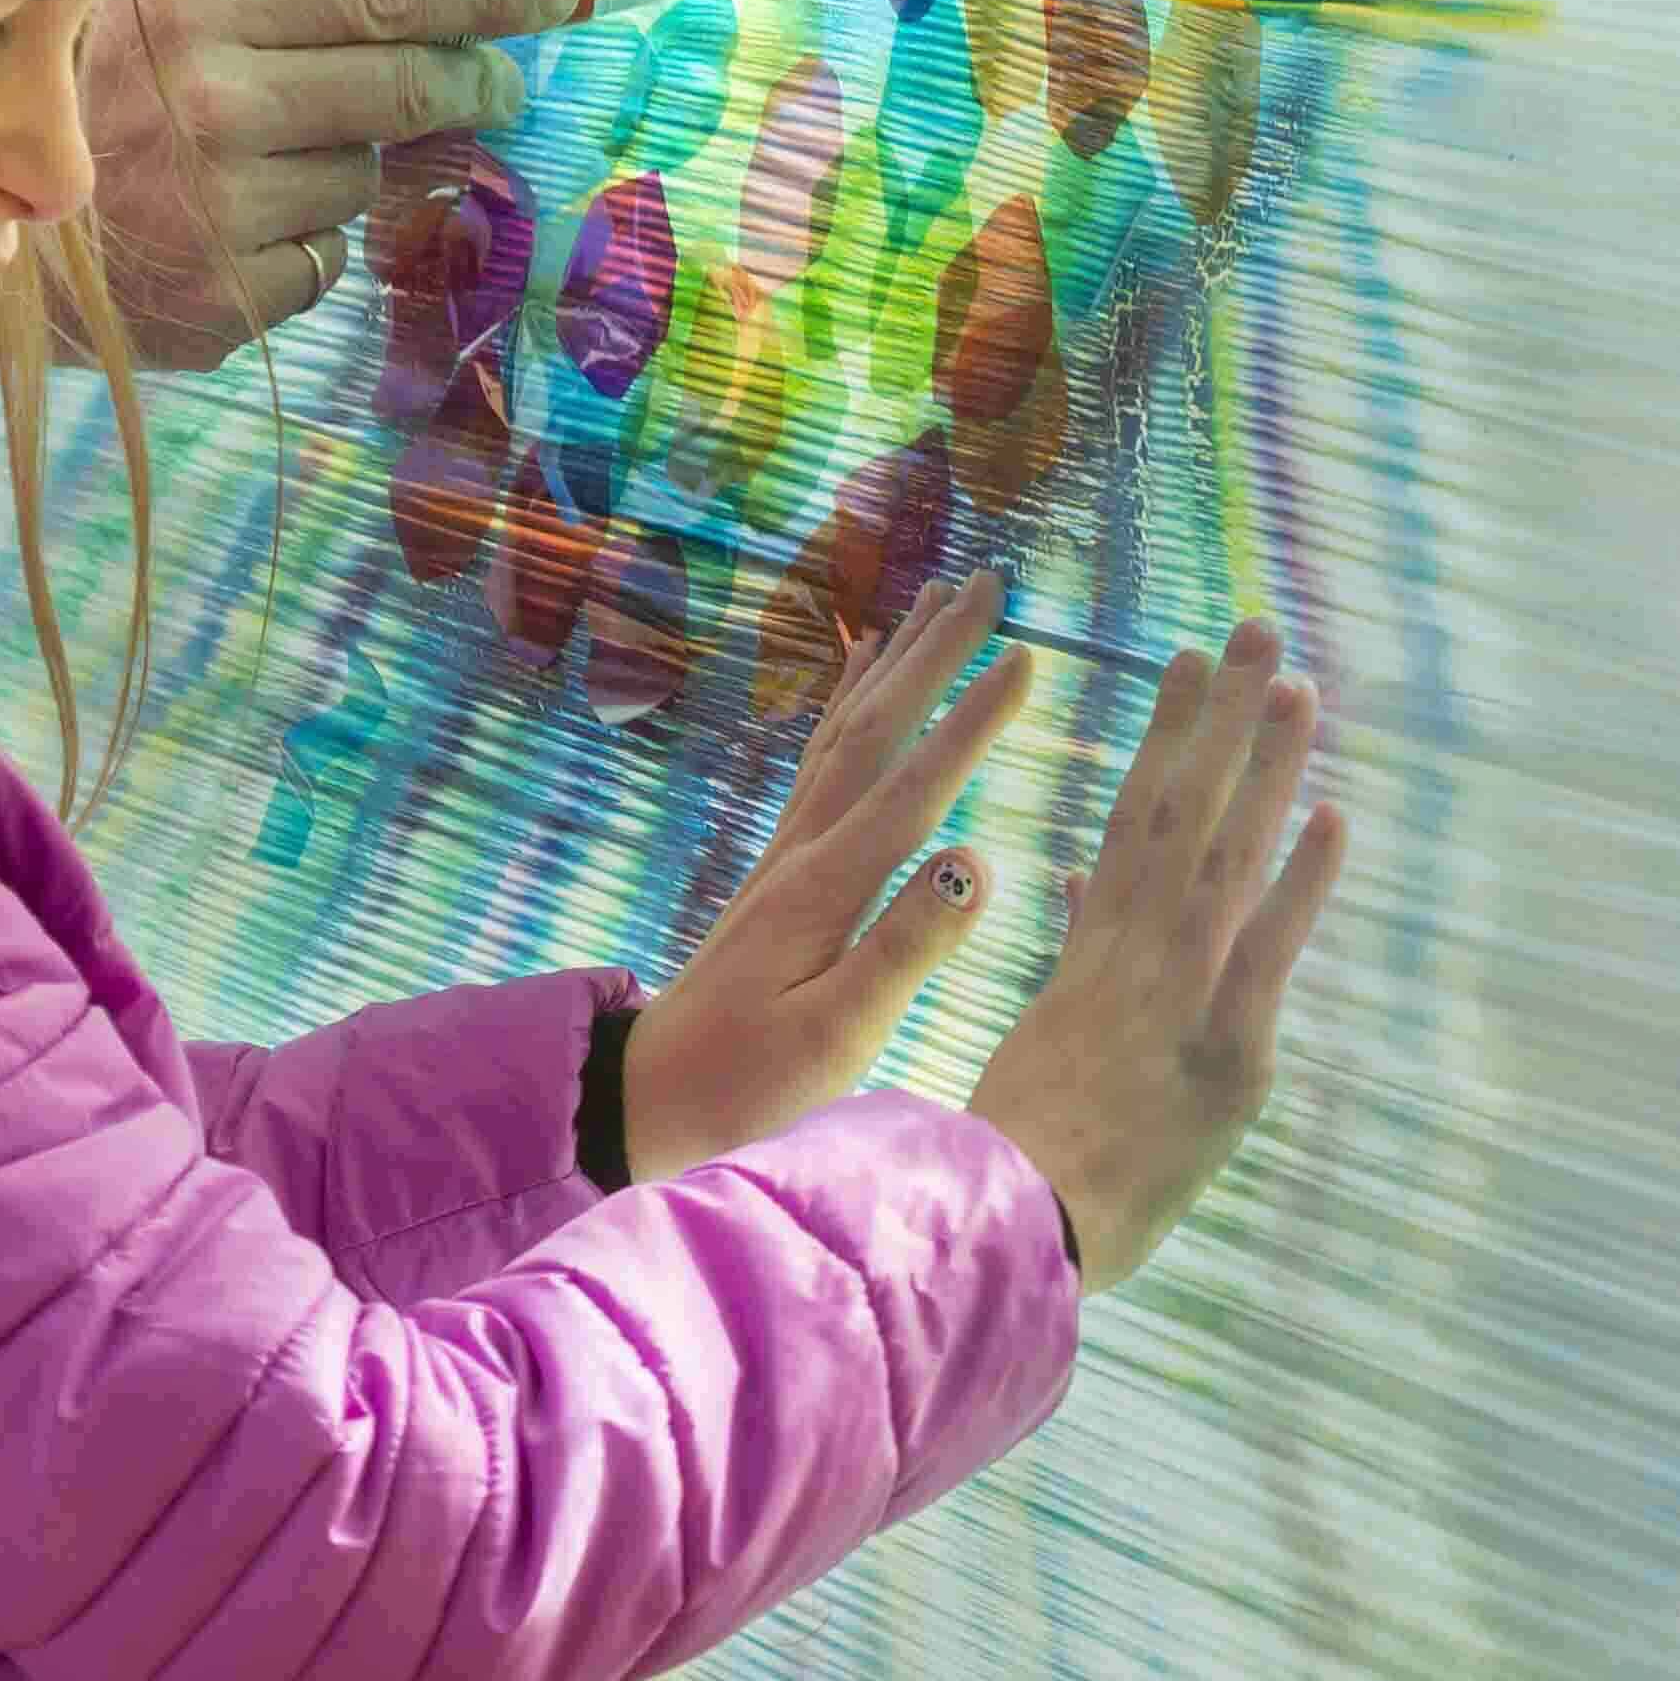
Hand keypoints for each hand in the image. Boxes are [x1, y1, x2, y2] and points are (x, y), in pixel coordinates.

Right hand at [76, 0, 577, 372]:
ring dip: (353, 168)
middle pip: (409, 91)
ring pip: (365, 183)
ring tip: (260, 158)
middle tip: (496, 83)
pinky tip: (230, 225)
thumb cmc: (74, 92)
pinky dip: (302, 241)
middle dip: (474, 84)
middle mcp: (218, 110)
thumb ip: (283, 5)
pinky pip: (322, 262)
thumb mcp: (155, 6)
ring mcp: (222, 217)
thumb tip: (437, 3)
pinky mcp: (225, 305)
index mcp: (202, 12)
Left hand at [618, 572, 1034, 1183]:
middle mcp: (803, 851)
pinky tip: (862, 672)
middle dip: (935, 652)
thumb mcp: (836, 1036)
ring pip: (844, 730)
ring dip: (895, 662)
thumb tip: (979, 861)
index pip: (914, 787)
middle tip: (990, 580)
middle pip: (875, 728)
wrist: (651, 1100)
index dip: (972, 720)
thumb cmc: (749, 1084)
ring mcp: (786, 852)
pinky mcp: (779, 867)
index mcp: (827, 890)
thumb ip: (906, 947)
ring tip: (935, 597)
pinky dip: (847, 702)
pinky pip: (819, 758)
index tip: (1028, 654)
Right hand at [965, 616, 1346, 1295]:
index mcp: (1091, 953)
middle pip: (1182, 811)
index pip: (1131, 821)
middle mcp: (1138, 954)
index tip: (1184, 666)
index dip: (1164, 738)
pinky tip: (1334, 813)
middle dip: (1221, 717)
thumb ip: (1068, 951)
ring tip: (1295, 684)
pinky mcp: (1228, 1048)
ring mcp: (1184, 994)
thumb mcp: (1037, 1033)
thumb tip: (1074, 880)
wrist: (1020, 1224)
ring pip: (1226, 854)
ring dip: (1264, 765)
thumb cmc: (1015, 1150)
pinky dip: (1302, 880)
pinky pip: (1271, 947)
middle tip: (1257, 631)